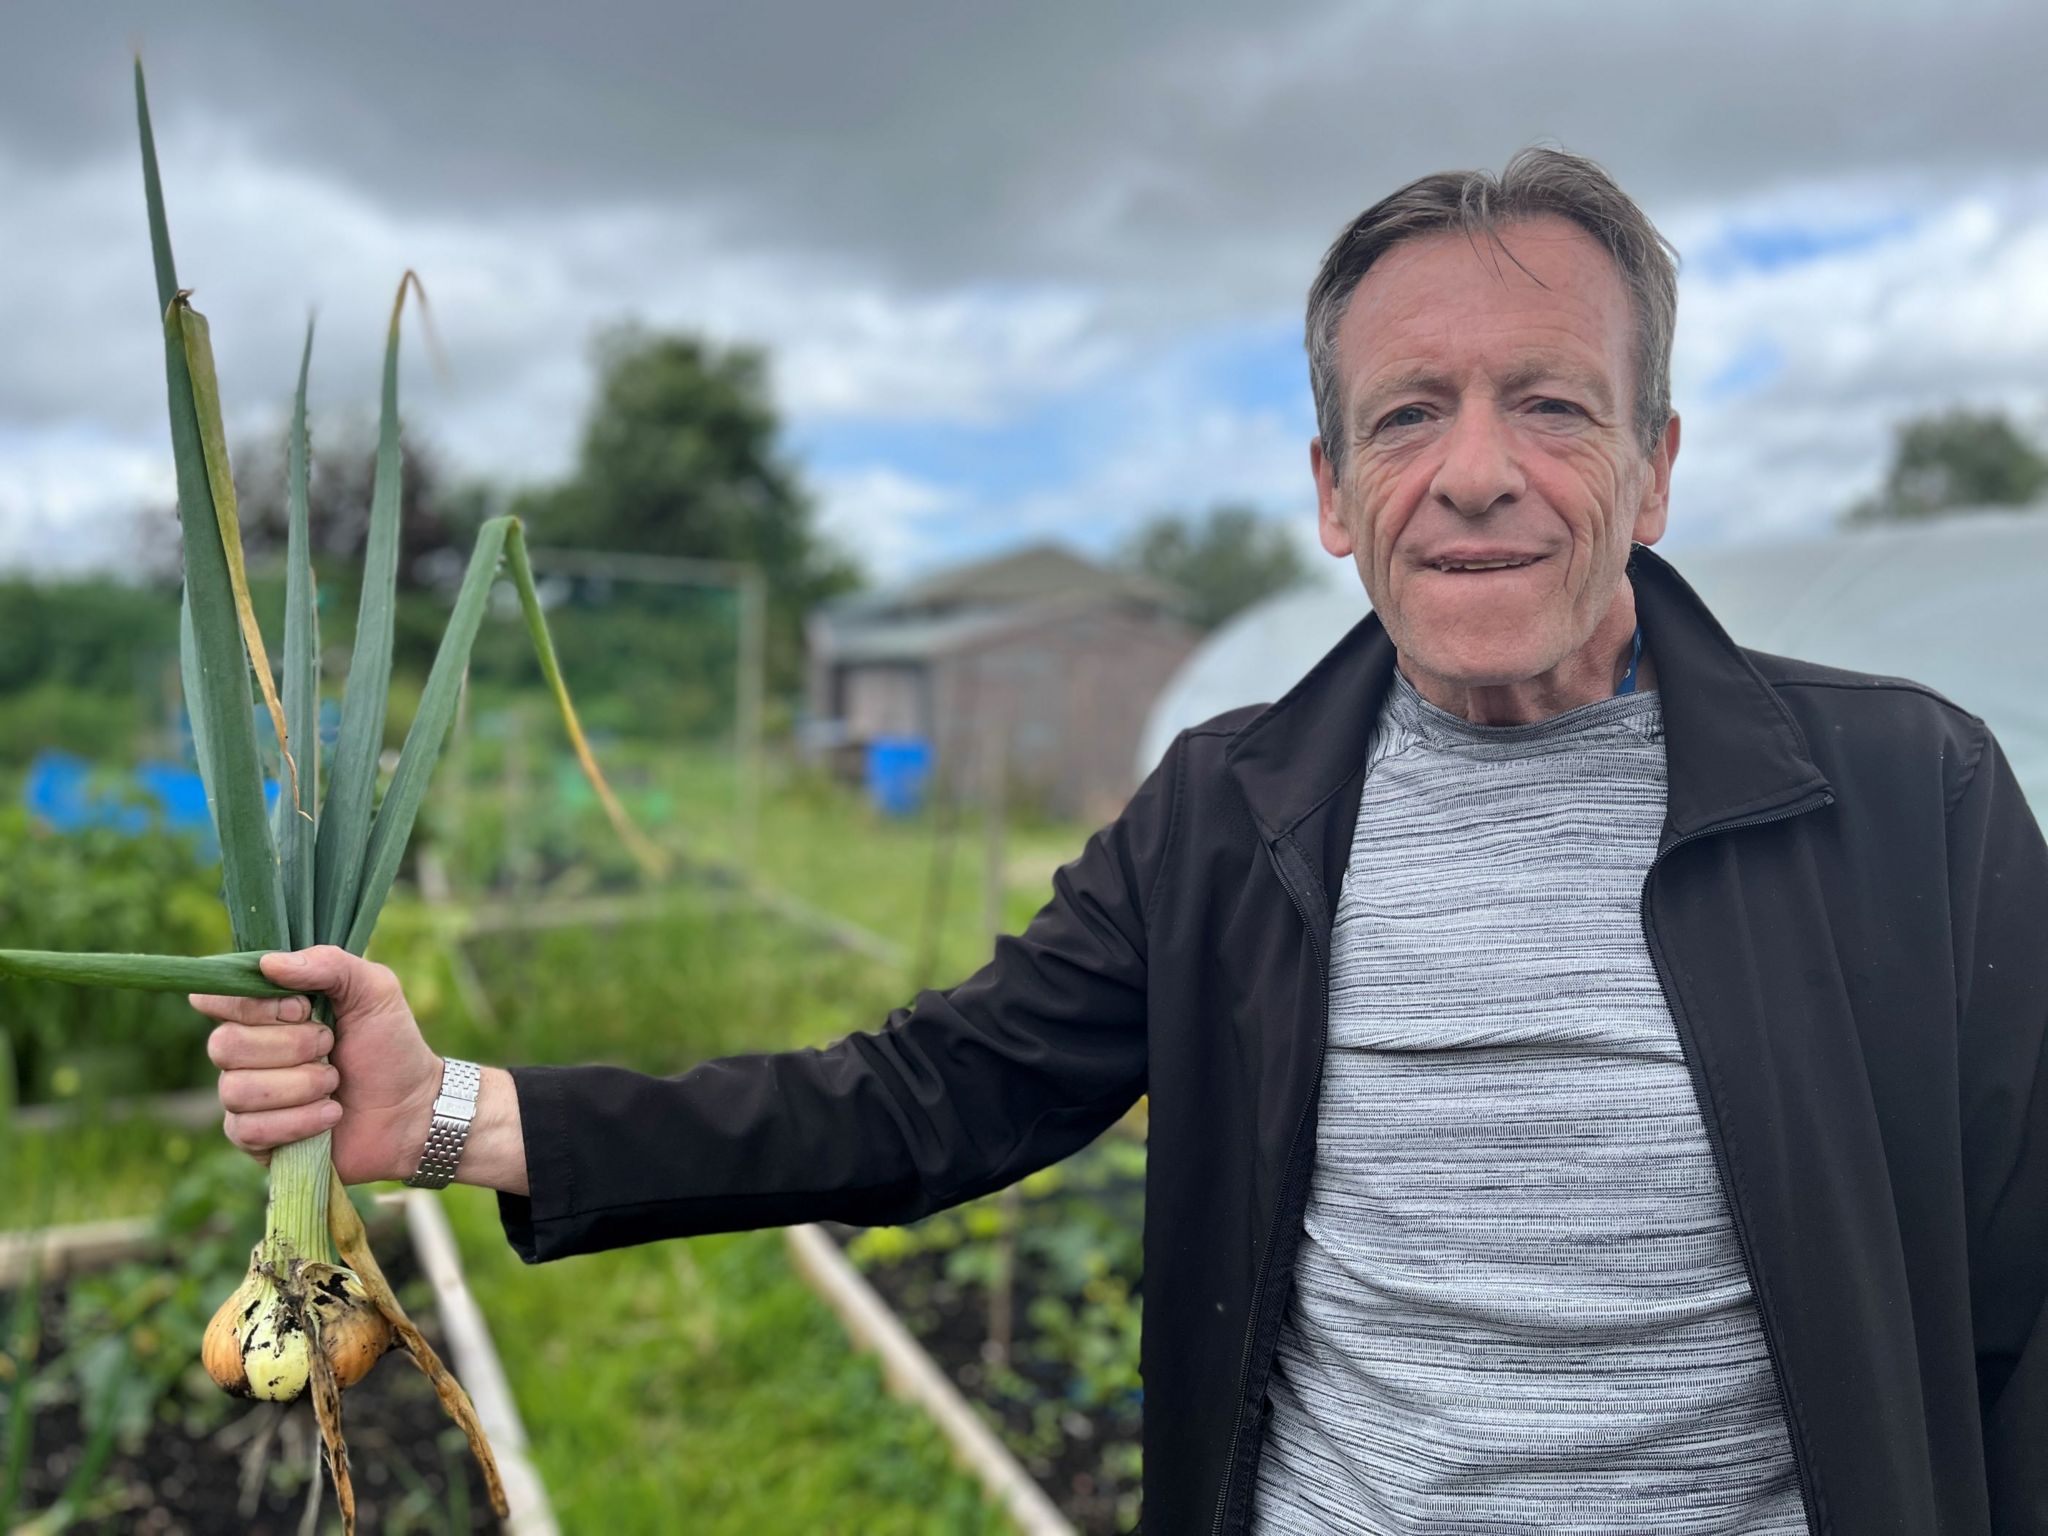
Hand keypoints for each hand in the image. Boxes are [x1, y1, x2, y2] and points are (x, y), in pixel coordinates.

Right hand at [195, 946, 442, 1184]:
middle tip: (330, 1047)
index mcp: (267, 1010)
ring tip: (335, 1084)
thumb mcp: (374, 990)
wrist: (412, 1109)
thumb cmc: (390, 1045)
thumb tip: (268, 963)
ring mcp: (246, 1096)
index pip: (222, 998)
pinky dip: (299, 1121)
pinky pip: (249, 1130)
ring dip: (301, 1087)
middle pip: (225, 1045)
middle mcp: (246, 1051)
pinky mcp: (254, 1138)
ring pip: (236, 1091)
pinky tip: (331, 1113)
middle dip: (292, 1047)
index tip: (303, 1009)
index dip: (259, 1006)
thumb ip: (329, 964)